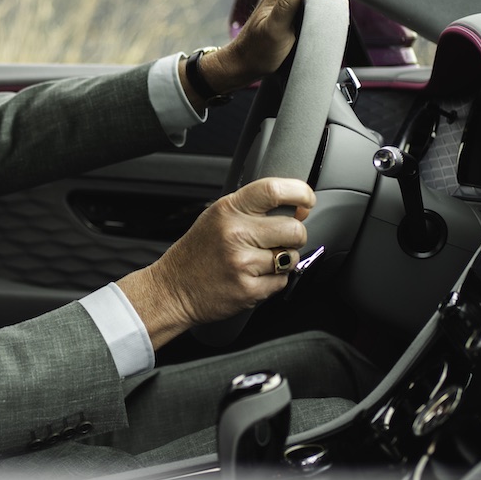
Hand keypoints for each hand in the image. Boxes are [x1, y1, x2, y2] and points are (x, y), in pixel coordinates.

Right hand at [116, 177, 314, 349]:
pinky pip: (282, 282)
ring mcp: (242, 263)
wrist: (173, 289)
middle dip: (296, 236)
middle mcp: (235, 233)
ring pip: (291, 258)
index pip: (274, 190)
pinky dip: (274, 281)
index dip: (301, 192)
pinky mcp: (248, 289)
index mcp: (228, 209)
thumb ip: (252, 210)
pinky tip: (253, 277)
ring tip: (260, 262)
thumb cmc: (198, 252)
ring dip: (284, 261)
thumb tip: (298, 208)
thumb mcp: (217, 217)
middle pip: (294, 228)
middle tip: (282, 241)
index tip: (307, 200)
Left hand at [200, 0, 345, 94]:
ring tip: (325, 30)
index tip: (337, 18)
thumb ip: (287, 1)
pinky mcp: (289, 12)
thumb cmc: (257, 50)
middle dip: (333, 4)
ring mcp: (287, 0)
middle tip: (332, 27)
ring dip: (327, 11)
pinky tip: (316, 31)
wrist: (242, 65)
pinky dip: (319, 18)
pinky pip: (312, 8)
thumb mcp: (276, 27)